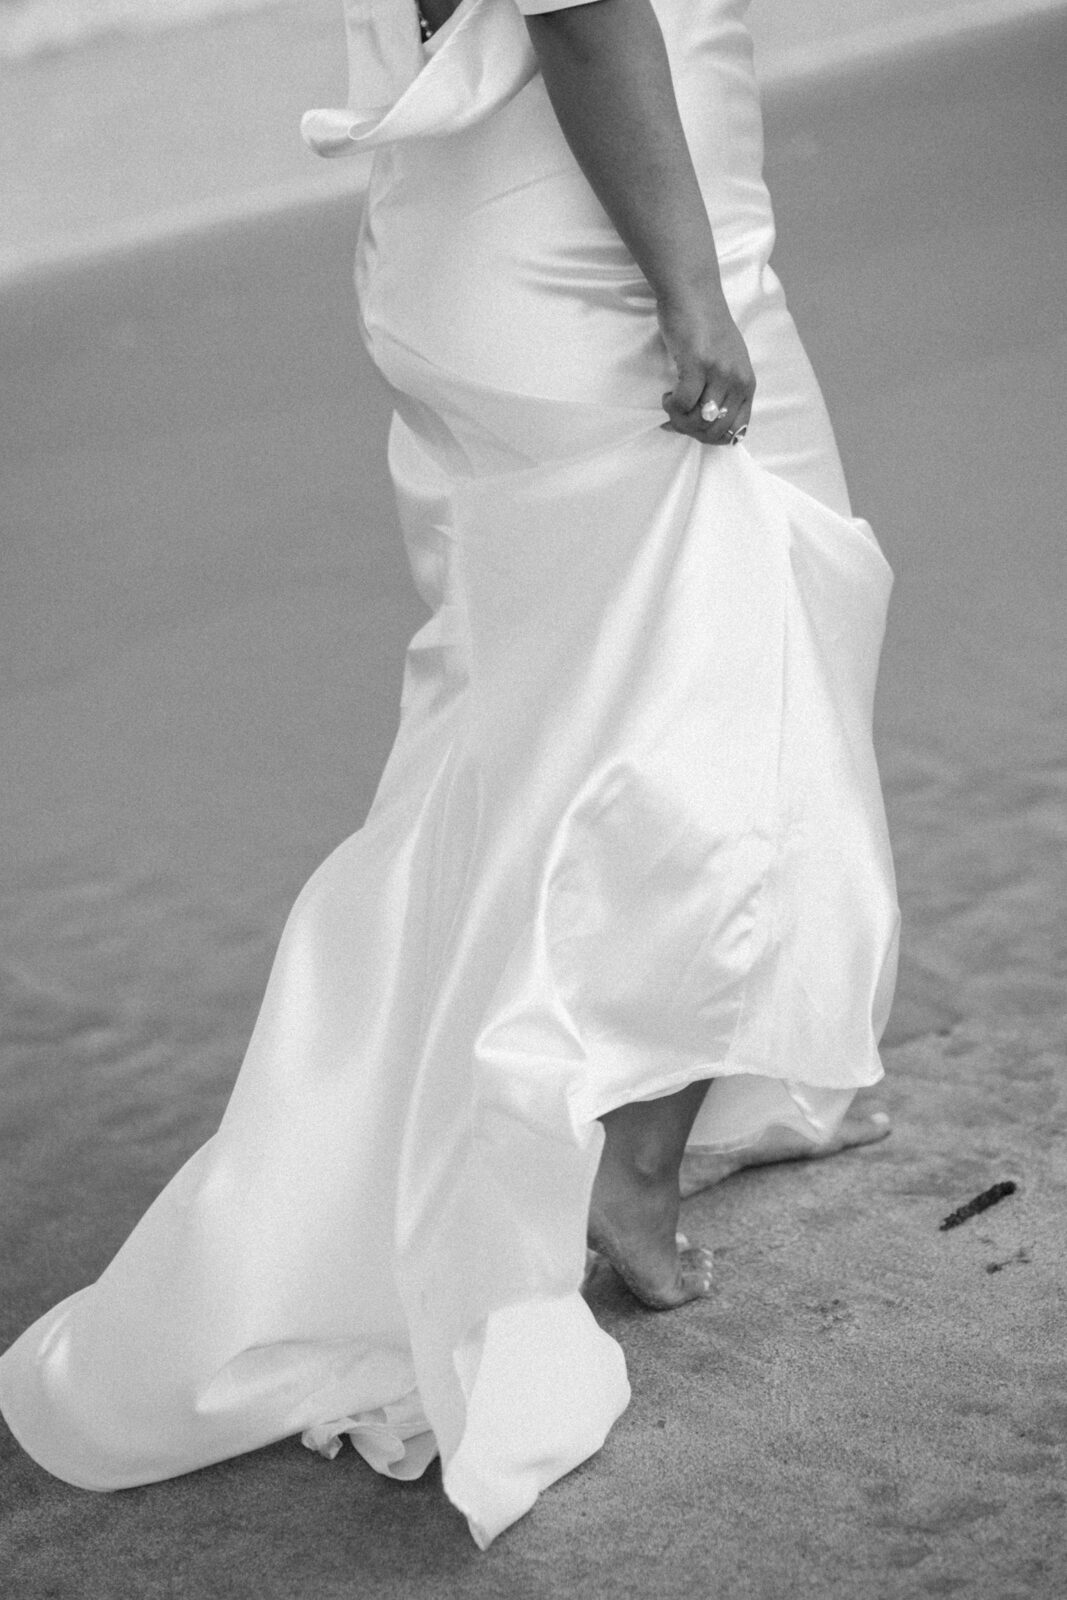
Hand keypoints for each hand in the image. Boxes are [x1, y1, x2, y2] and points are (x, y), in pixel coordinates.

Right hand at [657, 285, 755, 445]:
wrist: (693, 292)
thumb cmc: (705, 325)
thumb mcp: (726, 361)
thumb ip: (723, 389)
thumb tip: (704, 420)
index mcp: (747, 383)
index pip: (737, 431)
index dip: (711, 437)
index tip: (693, 427)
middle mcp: (737, 380)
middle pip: (716, 430)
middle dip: (692, 431)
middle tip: (676, 418)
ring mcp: (719, 372)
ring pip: (699, 420)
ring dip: (679, 420)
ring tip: (671, 405)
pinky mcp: (698, 364)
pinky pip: (683, 403)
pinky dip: (671, 406)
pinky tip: (667, 395)